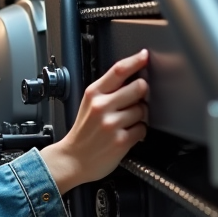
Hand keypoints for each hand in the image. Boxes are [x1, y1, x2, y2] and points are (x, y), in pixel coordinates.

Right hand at [40, 49, 149, 194]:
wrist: (72, 160)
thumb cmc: (83, 132)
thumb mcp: (88, 104)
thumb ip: (107, 90)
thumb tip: (132, 76)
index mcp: (93, 94)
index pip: (118, 70)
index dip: (135, 61)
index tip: (144, 56)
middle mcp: (102, 107)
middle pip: (138, 87)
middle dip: (142, 93)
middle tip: (135, 100)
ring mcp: (111, 124)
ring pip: (143, 109)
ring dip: (140, 115)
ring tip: (126, 122)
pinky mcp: (121, 140)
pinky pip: (142, 129)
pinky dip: (139, 132)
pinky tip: (127, 134)